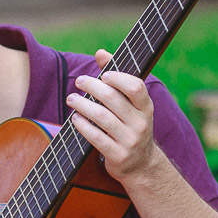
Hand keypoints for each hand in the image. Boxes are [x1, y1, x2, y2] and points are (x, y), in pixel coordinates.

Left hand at [67, 48, 159, 182]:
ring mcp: (130, 140)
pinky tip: (75, 118)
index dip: (117, 77)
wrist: (141, 164)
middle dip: (92, 87)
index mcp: (146, 107)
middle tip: (79, 81)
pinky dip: (83, 125)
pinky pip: (96, 137)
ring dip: (82, 105)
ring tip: (71, 99)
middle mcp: (141, 123)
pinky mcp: (118, 155)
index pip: (136, 86)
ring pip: (102, 117)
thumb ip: (116, 78)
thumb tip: (100, 52)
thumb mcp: (130, 105)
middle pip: (113, 99)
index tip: (103, 75)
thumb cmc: (130, 126)